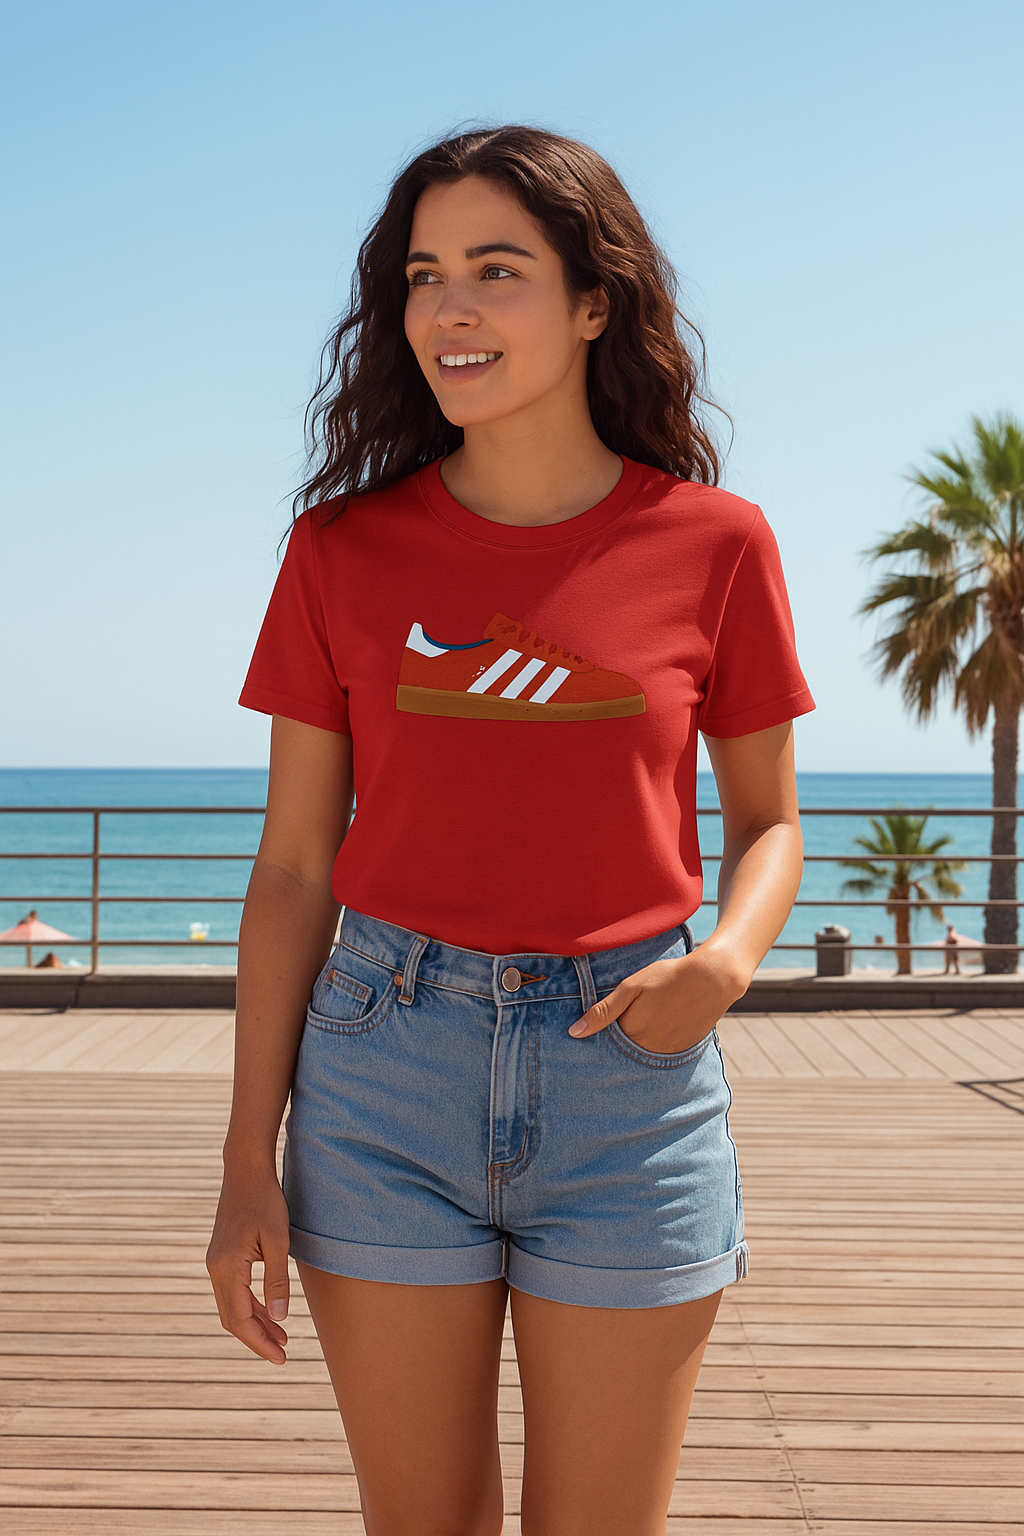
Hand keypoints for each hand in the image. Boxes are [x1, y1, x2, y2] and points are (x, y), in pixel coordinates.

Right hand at [206, 1166, 291, 1364]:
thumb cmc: (265, 1201)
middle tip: (283, 1353)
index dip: (260, 1342)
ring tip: (282, 1337)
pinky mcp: (222, 1257)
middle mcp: (215, 1270)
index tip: (281, 1358)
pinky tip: (270, 1312)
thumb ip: (277, 1281)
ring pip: (232, 1307)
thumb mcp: (278, 1241)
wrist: (246, 1171)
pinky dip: (251, 1305)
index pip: (240, 1319)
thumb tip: (280, 1319)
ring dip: (255, 1323)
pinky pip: (234, 1291)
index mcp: (227, 1269)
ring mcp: (216, 1263)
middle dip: (257, 1338)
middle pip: (232, 1319)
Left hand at [568, 946, 746, 1054]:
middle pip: (623, 1053)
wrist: (712, 979)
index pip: (606, 1045)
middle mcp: (647, 1049)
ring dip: (637, 1046)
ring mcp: (666, 1052)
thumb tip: (574, 1033)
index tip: (595, 1033)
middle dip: (617, 1045)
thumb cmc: (668, 977)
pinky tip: (660, 1027)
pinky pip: (661, 1055)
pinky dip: (656, 1046)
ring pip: (642, 1055)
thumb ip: (603, 1011)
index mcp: (631, 1033)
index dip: (600, 1037)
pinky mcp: (682, 1051)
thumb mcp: (632, 987)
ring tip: (645, 1023)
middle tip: (624, 1025)